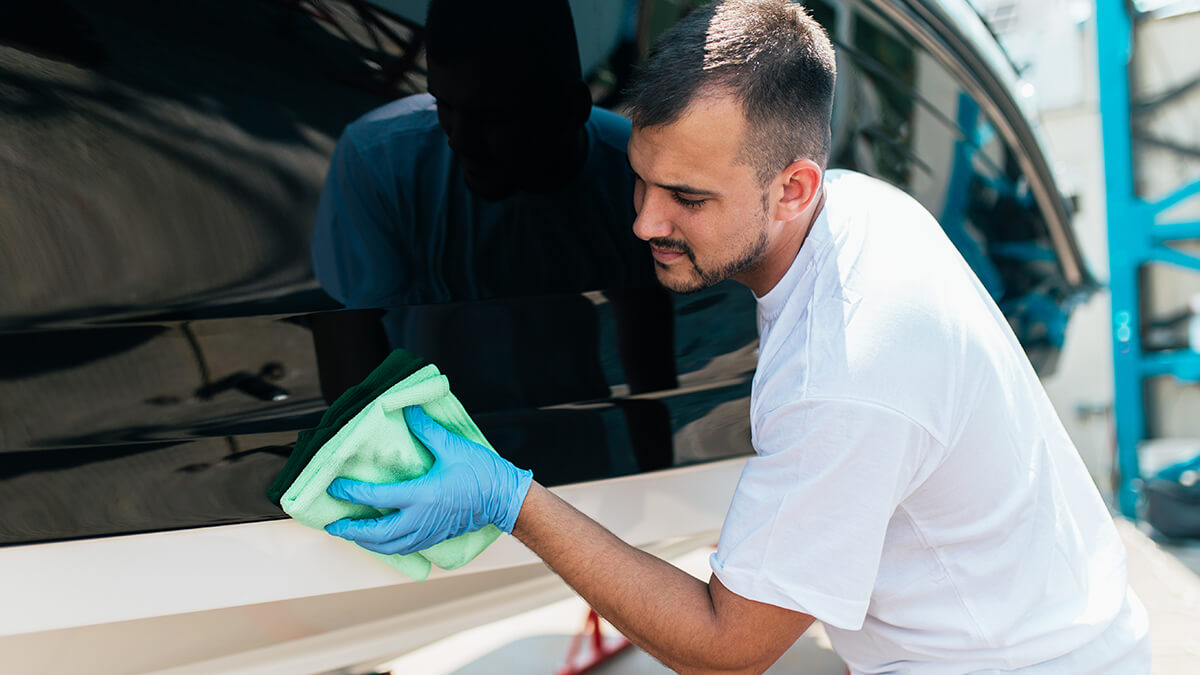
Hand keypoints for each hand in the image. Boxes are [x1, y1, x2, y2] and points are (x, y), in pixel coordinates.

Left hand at [324, 405, 532, 554]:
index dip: (352, 492)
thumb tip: (408, 409)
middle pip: (376, 533)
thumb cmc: (482, 473)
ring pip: (389, 546)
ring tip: (352, 534)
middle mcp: (420, 519)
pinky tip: (381, 539)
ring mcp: (428, 532)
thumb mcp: (452, 447)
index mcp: (421, 496)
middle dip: (352, 529)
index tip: (336, 487)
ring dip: (367, 542)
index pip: (377, 497)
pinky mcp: (435, 537)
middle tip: (334, 523)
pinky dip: (386, 545)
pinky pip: (404, 547)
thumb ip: (425, 429)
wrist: (505, 498)